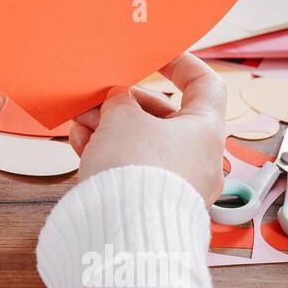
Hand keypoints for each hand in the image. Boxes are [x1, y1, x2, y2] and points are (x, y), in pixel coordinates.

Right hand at [67, 54, 225, 202]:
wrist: (124, 232)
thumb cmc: (135, 171)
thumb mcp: (121, 118)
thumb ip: (119, 100)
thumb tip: (116, 100)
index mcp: (206, 129)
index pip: (205, 84)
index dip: (181, 64)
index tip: (156, 56)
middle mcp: (201, 158)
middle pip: (164, 117)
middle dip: (124, 105)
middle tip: (96, 100)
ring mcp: (180, 184)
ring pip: (144, 145)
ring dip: (111, 130)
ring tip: (81, 126)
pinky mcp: (156, 205)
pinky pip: (135, 171)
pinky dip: (112, 157)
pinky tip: (83, 148)